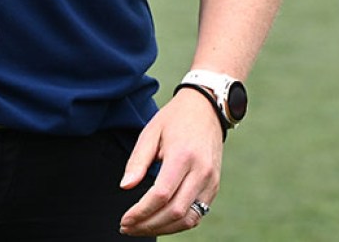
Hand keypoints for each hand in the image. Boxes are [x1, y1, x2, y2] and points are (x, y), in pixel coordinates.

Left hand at [119, 88, 223, 235]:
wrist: (206, 110)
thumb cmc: (174, 120)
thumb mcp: (150, 132)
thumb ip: (137, 161)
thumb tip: (125, 186)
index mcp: (183, 156)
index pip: (161, 194)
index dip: (141, 212)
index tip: (124, 219)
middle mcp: (201, 172)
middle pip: (175, 211)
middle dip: (148, 225)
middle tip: (126, 227)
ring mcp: (211, 182)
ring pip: (189, 218)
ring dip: (163, 229)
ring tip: (139, 228)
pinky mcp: (214, 187)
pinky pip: (197, 214)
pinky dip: (177, 224)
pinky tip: (159, 222)